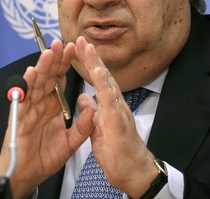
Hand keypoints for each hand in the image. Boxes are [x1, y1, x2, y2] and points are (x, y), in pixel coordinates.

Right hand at [0, 39, 96, 198]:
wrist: (28, 175)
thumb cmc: (44, 158)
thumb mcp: (71, 142)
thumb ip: (82, 126)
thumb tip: (93, 109)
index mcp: (53, 106)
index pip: (60, 80)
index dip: (66, 65)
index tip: (74, 49)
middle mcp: (40, 104)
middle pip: (48, 77)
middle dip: (54, 60)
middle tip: (61, 43)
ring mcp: (29, 109)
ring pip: (36, 84)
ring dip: (42, 67)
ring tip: (49, 53)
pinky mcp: (20, 118)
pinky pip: (23, 100)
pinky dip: (26, 86)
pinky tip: (31, 73)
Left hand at [75, 36, 157, 197]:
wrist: (132, 171)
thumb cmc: (118, 151)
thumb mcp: (98, 128)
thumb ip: (91, 111)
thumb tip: (84, 97)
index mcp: (108, 105)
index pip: (96, 80)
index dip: (87, 64)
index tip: (76, 48)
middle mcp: (114, 104)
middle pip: (101, 75)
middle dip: (91, 56)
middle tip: (80, 38)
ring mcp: (118, 110)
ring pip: (107, 83)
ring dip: (97, 64)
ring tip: (87, 48)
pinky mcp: (118, 120)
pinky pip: (110, 100)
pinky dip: (104, 85)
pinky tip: (98, 72)